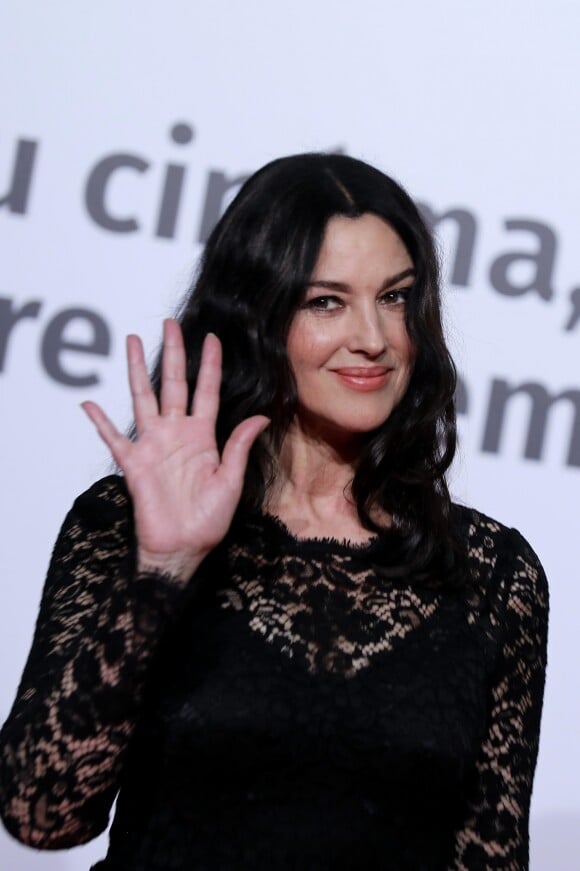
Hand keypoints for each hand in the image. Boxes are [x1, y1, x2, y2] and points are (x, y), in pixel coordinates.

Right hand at [82, 319, 268, 581]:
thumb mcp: (231, 481)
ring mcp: (153, 445)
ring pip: (142, 399)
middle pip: (172, 384)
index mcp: (203, 436)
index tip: (212, 339)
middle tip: (170, 323)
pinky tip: (89, 404)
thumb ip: (239, 447)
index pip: (206, 391)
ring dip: (136, 371)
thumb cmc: (208, 520)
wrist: (182, 548)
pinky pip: (114, 439)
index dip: (209, 365)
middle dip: (172, 353)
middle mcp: (176, 434)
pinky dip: (100, 423)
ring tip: (131, 342)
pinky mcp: (134, 464)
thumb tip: (260, 417)